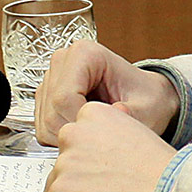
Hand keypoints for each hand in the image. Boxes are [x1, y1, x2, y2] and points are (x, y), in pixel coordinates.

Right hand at [34, 40, 179, 145]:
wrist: (146, 98)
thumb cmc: (146, 97)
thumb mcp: (147, 108)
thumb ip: (133, 113)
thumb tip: (117, 114)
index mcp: (85, 53)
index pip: (63, 97)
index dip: (79, 122)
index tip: (100, 133)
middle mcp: (64, 61)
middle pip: (51, 111)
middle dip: (74, 131)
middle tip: (99, 137)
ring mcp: (53, 78)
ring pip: (44, 122)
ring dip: (68, 136)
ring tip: (95, 132)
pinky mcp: (48, 96)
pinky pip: (44, 127)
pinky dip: (63, 137)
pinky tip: (85, 130)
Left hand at [37, 101, 175, 191]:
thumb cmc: (164, 172)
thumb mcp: (138, 134)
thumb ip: (112, 135)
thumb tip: (103, 146)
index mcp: (93, 113)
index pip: (74, 139)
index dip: (90, 161)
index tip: (109, 172)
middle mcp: (73, 133)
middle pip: (61, 164)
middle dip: (78, 181)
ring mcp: (64, 163)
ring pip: (54, 189)